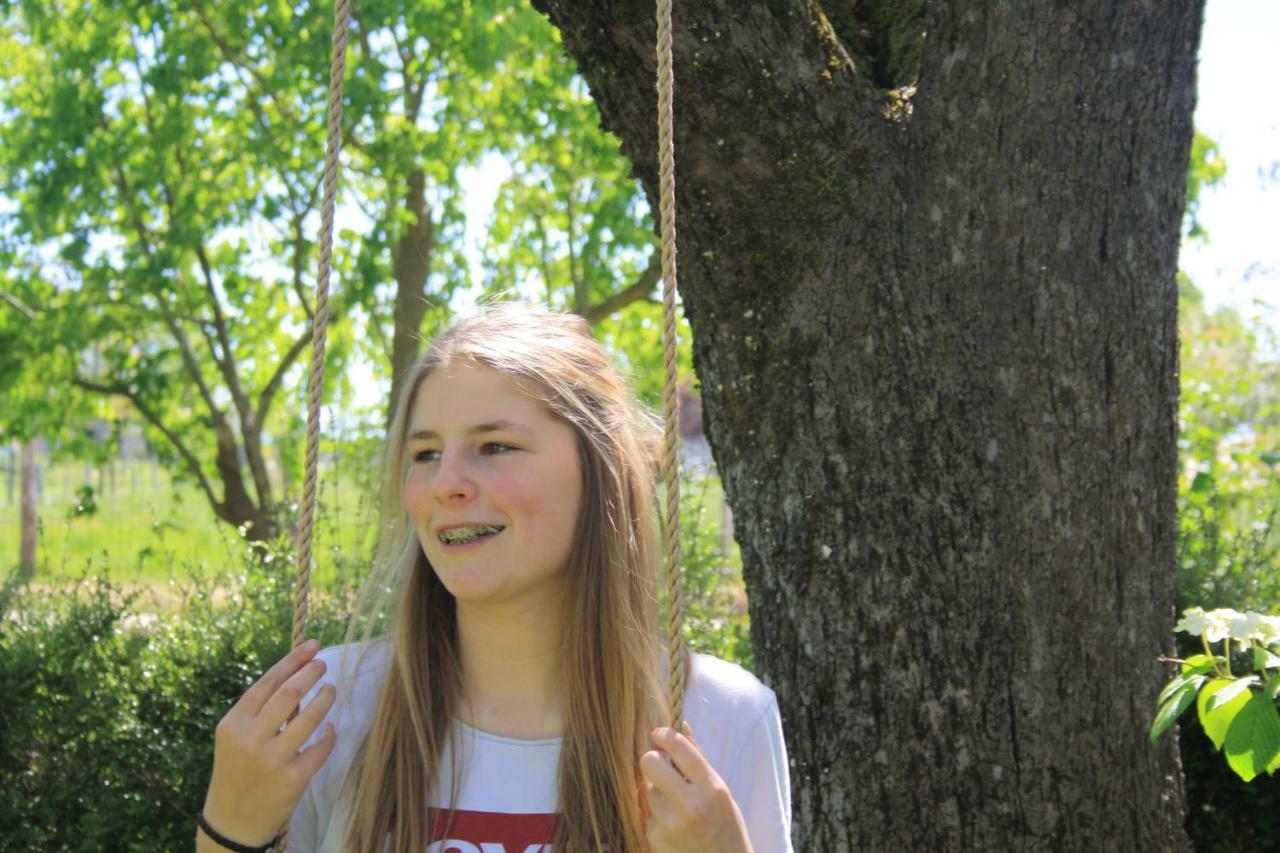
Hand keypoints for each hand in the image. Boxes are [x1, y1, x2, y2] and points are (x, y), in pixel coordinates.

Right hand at [199, 640, 338, 846]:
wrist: (232, 821)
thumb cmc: (237, 770)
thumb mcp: (234, 737)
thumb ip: (258, 710)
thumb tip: (296, 674)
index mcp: (233, 724)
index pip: (268, 682)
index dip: (293, 660)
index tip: (313, 646)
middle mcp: (250, 739)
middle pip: (289, 694)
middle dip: (311, 673)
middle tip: (324, 665)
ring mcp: (272, 760)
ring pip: (310, 717)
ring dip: (325, 698)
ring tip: (331, 690)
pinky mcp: (293, 779)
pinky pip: (320, 748)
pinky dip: (329, 735)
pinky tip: (331, 729)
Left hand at [640, 721, 752, 852]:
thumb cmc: (726, 827)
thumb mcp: (722, 792)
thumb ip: (699, 759)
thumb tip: (681, 726)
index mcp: (712, 789)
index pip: (678, 746)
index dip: (663, 735)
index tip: (658, 735)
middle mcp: (690, 805)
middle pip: (649, 762)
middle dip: (653, 760)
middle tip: (661, 765)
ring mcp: (670, 824)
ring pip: (648, 789)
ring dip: (658, 793)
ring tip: (678, 808)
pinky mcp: (655, 839)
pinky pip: (648, 814)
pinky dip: (658, 817)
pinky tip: (675, 828)